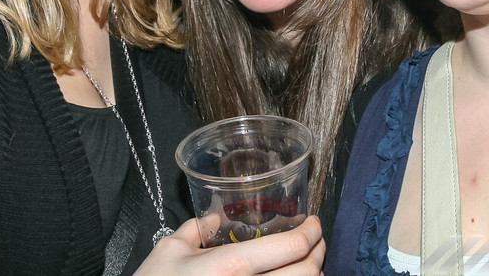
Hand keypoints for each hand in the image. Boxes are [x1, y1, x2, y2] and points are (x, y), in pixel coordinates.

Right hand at [134, 215, 324, 275]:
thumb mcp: (169, 251)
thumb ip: (194, 229)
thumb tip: (212, 218)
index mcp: (232, 266)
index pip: (293, 247)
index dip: (313, 232)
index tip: (313, 223)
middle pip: (309, 272)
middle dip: (319, 252)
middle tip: (314, 241)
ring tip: (304, 264)